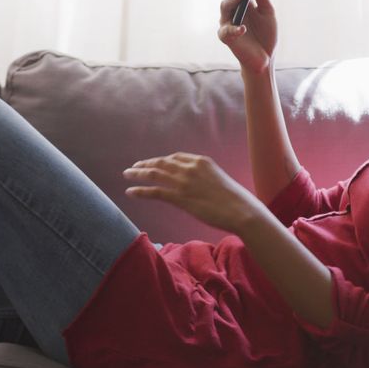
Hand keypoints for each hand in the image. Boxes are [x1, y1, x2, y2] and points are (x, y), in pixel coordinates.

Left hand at [122, 152, 268, 234]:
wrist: (241, 210)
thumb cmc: (235, 200)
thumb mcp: (220, 181)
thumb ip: (205, 178)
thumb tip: (199, 186)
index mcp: (201, 161)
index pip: (175, 157)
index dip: (161, 160)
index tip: (152, 163)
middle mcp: (190, 168)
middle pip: (161, 163)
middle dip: (145, 164)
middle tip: (134, 167)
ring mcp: (184, 182)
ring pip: (154, 174)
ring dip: (138, 174)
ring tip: (127, 175)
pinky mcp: (180, 197)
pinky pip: (155, 191)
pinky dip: (140, 191)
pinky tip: (130, 192)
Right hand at [218, 0, 277, 73]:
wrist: (265, 59)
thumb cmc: (266, 36)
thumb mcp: (267, 11)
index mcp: (243, 2)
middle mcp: (233, 10)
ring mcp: (227, 22)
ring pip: (225, 6)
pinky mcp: (226, 37)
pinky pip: (228, 30)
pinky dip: (235, 29)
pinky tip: (243, 28)